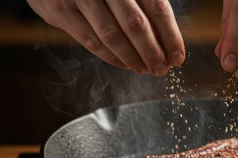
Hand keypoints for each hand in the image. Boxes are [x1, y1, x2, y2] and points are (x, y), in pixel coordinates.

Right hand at [26, 0, 184, 76]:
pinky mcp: (60, 10)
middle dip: (152, 51)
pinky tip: (124, 64)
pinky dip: (110, 56)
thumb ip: (143, 7)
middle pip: (135, 23)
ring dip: (132, 58)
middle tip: (161, 69)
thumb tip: (167, 44)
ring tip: (145, 69)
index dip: (170, 36)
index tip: (177, 57)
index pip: (157, 7)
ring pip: (112, 35)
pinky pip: (90, 40)